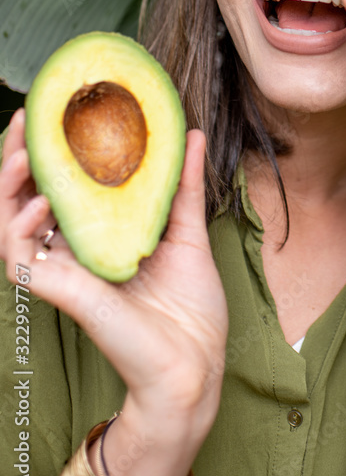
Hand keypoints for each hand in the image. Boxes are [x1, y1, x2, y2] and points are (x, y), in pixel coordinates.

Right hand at [0, 113, 227, 432]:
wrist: (196, 363)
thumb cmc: (189, 308)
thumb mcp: (188, 231)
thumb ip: (183, 184)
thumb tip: (189, 133)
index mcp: (99, 236)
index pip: (60, 186)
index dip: (49, 151)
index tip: (52, 111)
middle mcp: (75, 252)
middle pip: (29, 199)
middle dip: (20, 158)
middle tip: (24, 120)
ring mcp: (65, 274)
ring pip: (13, 227)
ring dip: (9, 189)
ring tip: (20, 155)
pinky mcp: (64, 295)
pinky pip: (25, 262)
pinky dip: (22, 231)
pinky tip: (38, 203)